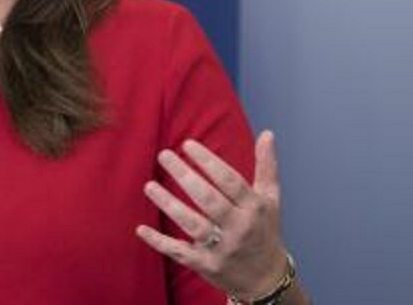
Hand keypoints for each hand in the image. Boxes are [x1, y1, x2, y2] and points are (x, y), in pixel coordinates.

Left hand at [136, 130, 289, 300]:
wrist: (265, 278)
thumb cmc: (264, 229)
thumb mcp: (270, 198)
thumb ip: (266, 166)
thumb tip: (267, 133)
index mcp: (254, 208)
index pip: (229, 180)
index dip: (209, 161)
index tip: (188, 144)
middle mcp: (238, 228)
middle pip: (209, 200)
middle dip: (185, 176)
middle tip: (164, 155)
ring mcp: (221, 248)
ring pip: (192, 224)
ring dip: (169, 204)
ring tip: (149, 185)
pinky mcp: (206, 266)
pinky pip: (180, 252)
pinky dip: (159, 242)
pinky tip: (141, 228)